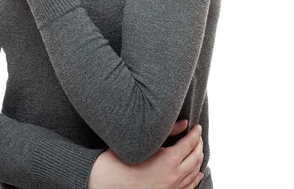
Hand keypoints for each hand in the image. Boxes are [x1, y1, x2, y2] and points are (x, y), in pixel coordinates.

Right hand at [88, 122, 203, 188]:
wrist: (106, 182)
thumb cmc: (121, 159)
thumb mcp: (144, 141)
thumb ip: (168, 132)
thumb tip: (184, 123)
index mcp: (169, 161)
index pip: (189, 144)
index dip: (195, 134)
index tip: (197, 127)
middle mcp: (173, 177)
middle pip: (195, 159)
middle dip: (198, 146)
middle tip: (198, 136)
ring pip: (193, 174)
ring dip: (198, 161)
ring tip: (198, 150)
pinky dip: (195, 179)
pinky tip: (197, 173)